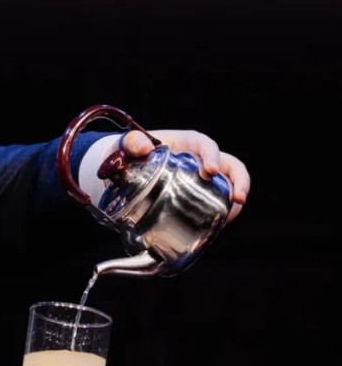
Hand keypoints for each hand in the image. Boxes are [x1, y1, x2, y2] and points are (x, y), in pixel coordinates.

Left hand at [121, 129, 249, 221]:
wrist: (128, 167)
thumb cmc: (132, 152)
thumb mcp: (129, 144)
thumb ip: (133, 142)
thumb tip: (145, 148)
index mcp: (187, 143)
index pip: (206, 145)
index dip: (212, 156)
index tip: (210, 171)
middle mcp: (201, 158)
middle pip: (229, 165)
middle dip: (238, 180)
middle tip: (238, 198)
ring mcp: (203, 177)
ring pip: (229, 184)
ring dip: (235, 198)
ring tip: (232, 215)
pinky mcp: (200, 193)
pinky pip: (217, 200)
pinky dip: (222, 210)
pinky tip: (219, 223)